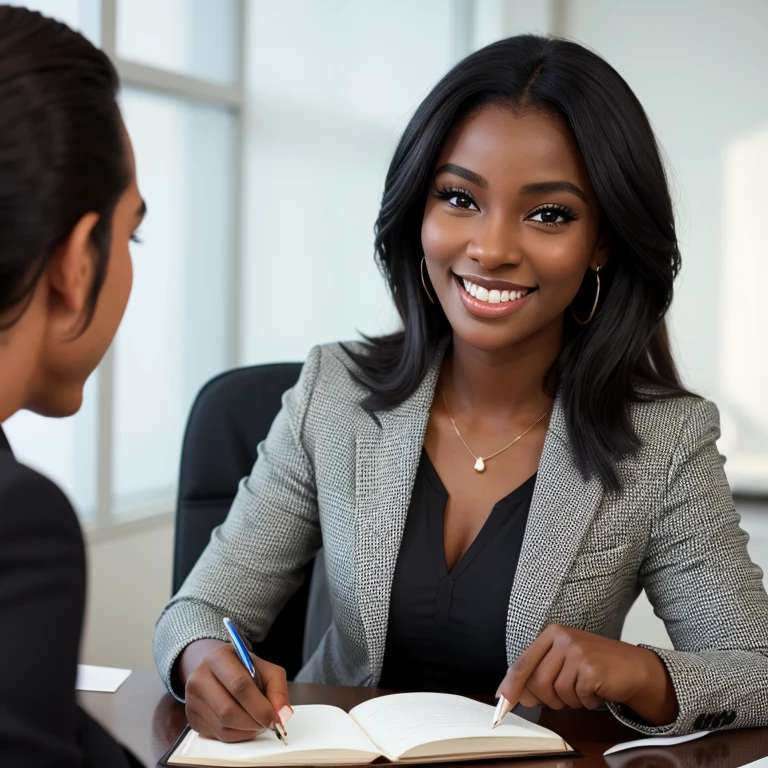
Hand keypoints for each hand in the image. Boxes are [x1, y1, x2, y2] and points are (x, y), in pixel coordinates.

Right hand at [179, 639, 292, 742]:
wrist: (216, 669)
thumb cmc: (242, 668)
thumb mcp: (264, 667)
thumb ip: (277, 687)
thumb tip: (282, 714)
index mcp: (218, 658)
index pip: (239, 685)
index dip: (259, 706)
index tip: (275, 718)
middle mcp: (199, 678)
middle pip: (228, 710)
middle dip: (254, 722)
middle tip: (269, 723)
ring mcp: (192, 700)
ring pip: (223, 726)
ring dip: (247, 730)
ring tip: (257, 721)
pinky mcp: (191, 718)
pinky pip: (218, 735)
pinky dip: (237, 735)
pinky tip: (244, 724)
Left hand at [497, 625, 677, 725]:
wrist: (635, 667)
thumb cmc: (597, 666)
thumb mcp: (565, 662)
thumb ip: (540, 674)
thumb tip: (516, 696)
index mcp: (552, 633)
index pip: (523, 662)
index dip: (511, 685)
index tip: (501, 701)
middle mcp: (562, 638)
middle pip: (537, 681)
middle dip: (548, 698)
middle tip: (565, 697)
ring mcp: (577, 652)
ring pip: (556, 692)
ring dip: (571, 700)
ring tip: (584, 689)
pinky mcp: (591, 668)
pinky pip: (577, 698)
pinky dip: (587, 702)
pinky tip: (597, 691)